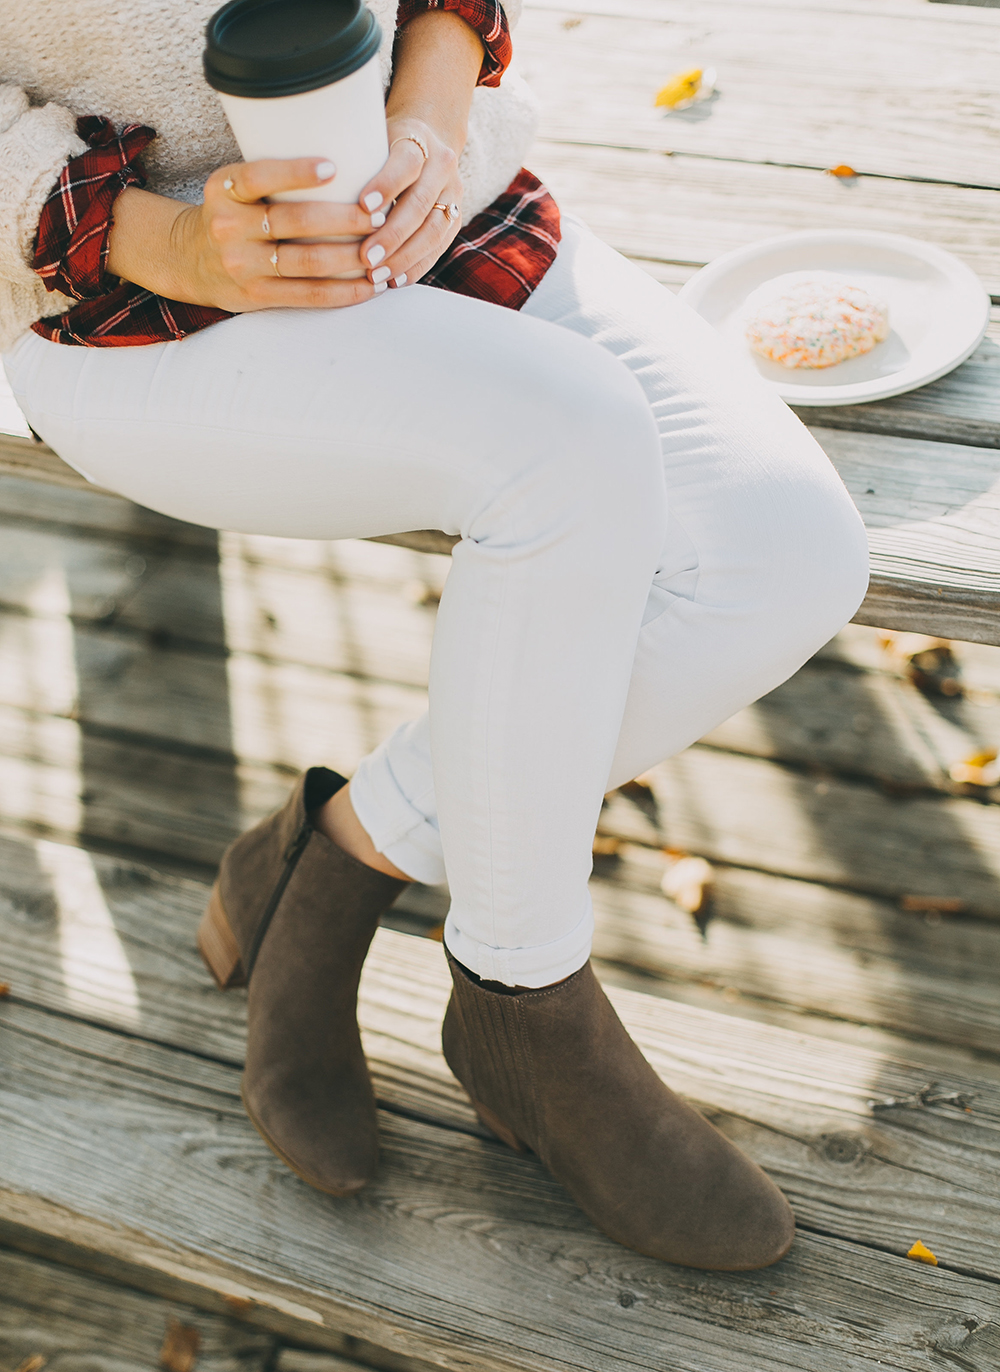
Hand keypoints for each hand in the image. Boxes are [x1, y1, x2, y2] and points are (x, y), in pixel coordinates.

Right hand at [168, 157, 388, 311]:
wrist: (189, 260)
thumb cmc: (232, 215)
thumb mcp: (234, 187)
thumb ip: (270, 176)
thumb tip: (340, 153)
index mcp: (225, 189)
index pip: (260, 176)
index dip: (297, 171)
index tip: (333, 166)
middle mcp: (229, 227)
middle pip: (296, 221)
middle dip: (344, 219)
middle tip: (378, 214)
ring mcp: (242, 265)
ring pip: (309, 262)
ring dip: (352, 258)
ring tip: (382, 250)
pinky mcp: (257, 296)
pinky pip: (309, 295)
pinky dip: (345, 291)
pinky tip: (370, 286)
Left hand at [355, 117, 463, 288]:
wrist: (425, 140)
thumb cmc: (382, 143)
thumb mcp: (368, 138)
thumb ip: (351, 158)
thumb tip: (307, 184)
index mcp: (418, 139)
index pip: (407, 163)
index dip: (387, 185)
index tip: (363, 207)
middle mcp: (442, 165)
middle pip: (420, 204)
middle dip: (392, 235)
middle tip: (366, 258)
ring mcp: (453, 193)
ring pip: (434, 231)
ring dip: (404, 257)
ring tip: (378, 275)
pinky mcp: (455, 218)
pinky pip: (439, 248)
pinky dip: (417, 266)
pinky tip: (396, 280)